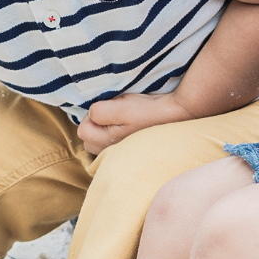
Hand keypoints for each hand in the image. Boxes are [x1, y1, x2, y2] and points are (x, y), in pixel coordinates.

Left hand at [77, 92, 193, 155]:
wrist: (175, 114)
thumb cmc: (148, 110)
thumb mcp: (122, 107)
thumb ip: (99, 112)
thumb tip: (91, 114)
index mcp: (106, 143)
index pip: (83, 129)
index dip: (92, 114)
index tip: (109, 107)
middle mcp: (111, 151)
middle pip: (88, 137)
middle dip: (96, 123)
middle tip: (115, 112)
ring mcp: (120, 151)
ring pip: (98, 139)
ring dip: (104, 127)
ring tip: (122, 117)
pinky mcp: (128, 148)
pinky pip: (110, 141)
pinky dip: (114, 131)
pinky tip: (128, 124)